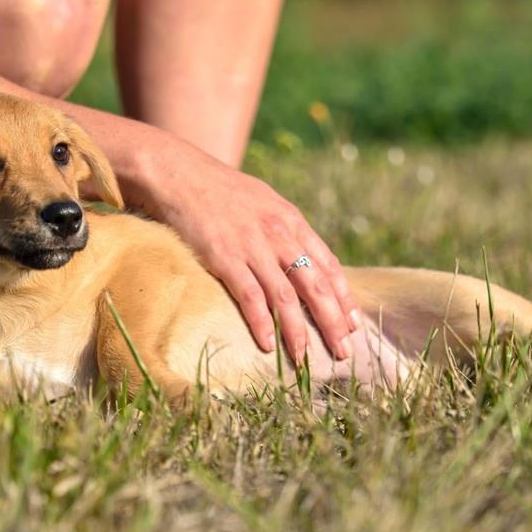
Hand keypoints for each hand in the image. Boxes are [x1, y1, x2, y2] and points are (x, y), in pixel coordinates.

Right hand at [134, 142, 360, 363]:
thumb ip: (280, 226)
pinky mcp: (224, 257)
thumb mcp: (261, 200)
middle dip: (332, 322)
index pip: (328, 264)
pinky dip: (261, 323)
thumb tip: (296, 252)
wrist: (178, 173)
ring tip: (306, 358)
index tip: (354, 324)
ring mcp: (252, 246)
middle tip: (343, 352)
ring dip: (298, 331)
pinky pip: (250, 297)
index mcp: (290, 221)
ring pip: (286, 297)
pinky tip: (268, 345)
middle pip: (315, 285)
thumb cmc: (216, 188)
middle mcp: (278, 234)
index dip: (343, 297)